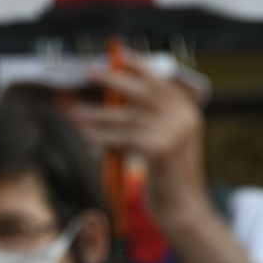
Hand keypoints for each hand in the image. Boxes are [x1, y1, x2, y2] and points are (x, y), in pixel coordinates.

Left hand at [70, 59, 211, 230]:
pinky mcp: (159, 149)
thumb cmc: (167, 177)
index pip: (161, 81)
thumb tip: (115, 97)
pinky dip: (102, 136)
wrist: (183, 207)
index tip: (118, 55)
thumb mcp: (165, 142)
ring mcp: (173, 132)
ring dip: (97, 113)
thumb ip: (149, 119)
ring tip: (75, 111)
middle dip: (113, 79)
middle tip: (89, 71)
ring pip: (126, 116)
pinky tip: (87, 136)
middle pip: (142, 90)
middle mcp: (184, 117)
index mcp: (188, 111)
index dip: (139, 65)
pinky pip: (122, 138)